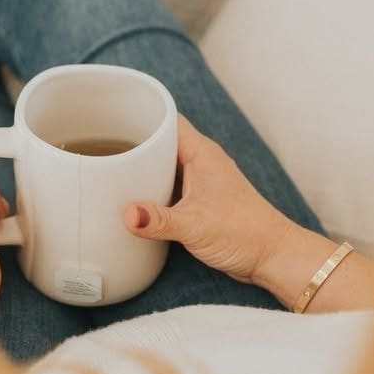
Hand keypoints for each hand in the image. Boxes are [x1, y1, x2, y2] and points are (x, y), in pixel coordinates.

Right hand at [123, 115, 292, 285]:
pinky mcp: (199, 202)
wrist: (272, 256)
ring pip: (163, 167)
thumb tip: (128, 215)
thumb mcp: (196, 225)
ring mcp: (200, 182)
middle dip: (134, 146)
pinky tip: (134, 201)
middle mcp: (200, 162)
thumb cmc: (244, 233)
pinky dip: (151, 191)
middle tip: (101, 151)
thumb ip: (159, 220)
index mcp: (201, 154)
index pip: (166, 120)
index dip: (139, 117)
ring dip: (142, 171)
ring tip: (109, 175)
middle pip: (160, 143)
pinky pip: (168, 187)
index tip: (111, 119)